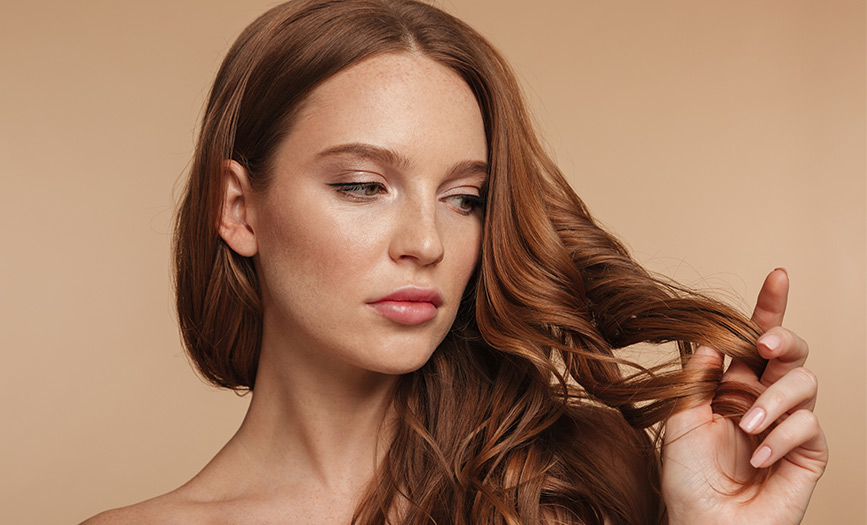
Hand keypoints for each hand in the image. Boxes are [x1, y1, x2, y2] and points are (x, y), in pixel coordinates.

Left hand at [661, 269, 827, 523]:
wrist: (705, 524)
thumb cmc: (687, 477)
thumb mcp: (681, 418)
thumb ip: (698, 377)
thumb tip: (711, 338)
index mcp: (733, 385)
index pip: (755, 339)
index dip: (769, 307)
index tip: (777, 275)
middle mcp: (764, 399)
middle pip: (791, 351)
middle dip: (783, 338)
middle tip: (763, 346)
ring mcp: (788, 424)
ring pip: (804, 382)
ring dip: (772, 401)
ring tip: (745, 426)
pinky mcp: (808, 452)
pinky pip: (808, 426)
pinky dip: (779, 438)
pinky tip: (756, 458)